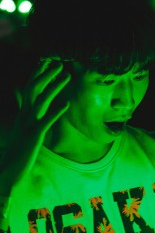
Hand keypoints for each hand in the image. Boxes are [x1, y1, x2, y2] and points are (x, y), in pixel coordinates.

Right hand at [0, 58, 69, 194]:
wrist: (8, 170)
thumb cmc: (19, 152)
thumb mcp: (25, 132)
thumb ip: (30, 119)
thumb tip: (36, 110)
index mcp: (23, 114)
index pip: (30, 90)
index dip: (38, 76)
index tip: (47, 63)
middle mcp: (24, 116)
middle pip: (35, 90)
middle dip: (46, 76)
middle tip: (59, 64)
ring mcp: (29, 125)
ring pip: (41, 101)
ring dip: (54, 87)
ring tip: (66, 76)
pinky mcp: (34, 135)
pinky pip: (45, 121)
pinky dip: (56, 111)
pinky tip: (66, 104)